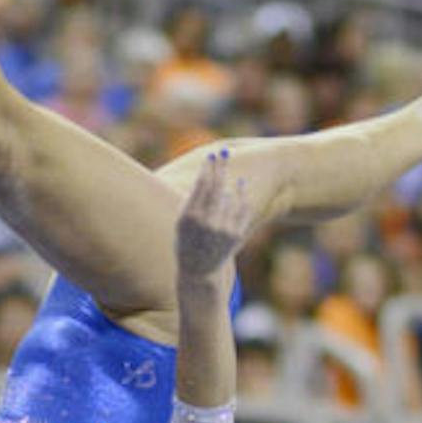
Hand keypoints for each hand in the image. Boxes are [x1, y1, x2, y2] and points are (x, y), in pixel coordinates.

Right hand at [176, 151, 249, 279]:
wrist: (199, 271)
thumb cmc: (185, 243)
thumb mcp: (180, 224)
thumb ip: (189, 201)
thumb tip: (203, 176)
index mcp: (189, 218)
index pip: (201, 186)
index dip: (207, 169)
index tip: (210, 156)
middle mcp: (207, 223)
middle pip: (216, 187)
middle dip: (219, 167)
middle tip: (222, 151)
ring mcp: (223, 230)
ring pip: (229, 196)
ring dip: (228, 180)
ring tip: (227, 165)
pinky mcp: (235, 235)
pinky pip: (241, 209)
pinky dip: (241, 194)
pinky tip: (241, 183)